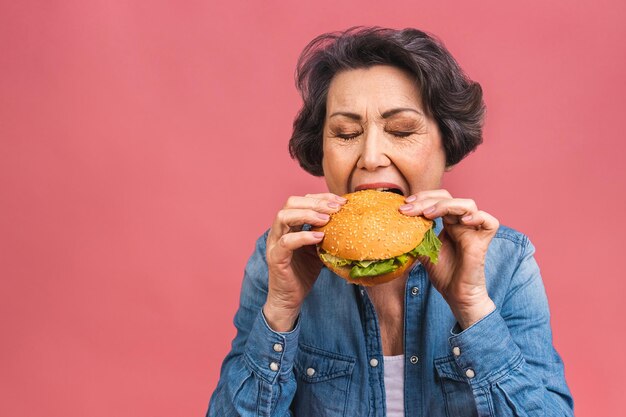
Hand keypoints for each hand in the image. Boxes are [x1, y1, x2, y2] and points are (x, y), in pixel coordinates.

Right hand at [263, 193, 346, 331]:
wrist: (290, 299)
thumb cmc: (304, 273)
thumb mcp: (318, 249)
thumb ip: (326, 234)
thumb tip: (350, 223)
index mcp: (289, 225)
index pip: (302, 200)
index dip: (321, 197)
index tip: (341, 201)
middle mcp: (279, 230)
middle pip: (291, 203)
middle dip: (315, 202)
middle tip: (336, 208)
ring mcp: (275, 243)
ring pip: (283, 217)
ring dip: (307, 214)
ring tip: (326, 219)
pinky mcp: (276, 258)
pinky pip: (286, 242)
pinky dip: (303, 236)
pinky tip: (319, 237)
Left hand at [400, 190, 497, 328]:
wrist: (456, 295)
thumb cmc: (443, 274)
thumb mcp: (423, 250)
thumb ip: (416, 235)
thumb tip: (398, 223)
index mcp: (448, 222)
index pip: (437, 199)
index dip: (422, 198)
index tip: (404, 205)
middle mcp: (461, 223)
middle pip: (449, 198)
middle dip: (427, 200)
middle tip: (409, 208)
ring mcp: (473, 230)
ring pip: (467, 204)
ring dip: (445, 205)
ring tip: (427, 214)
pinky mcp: (483, 241)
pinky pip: (489, 222)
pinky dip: (477, 217)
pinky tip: (462, 222)